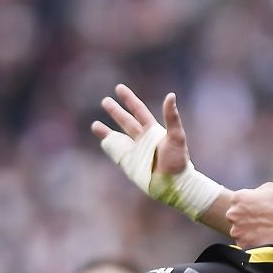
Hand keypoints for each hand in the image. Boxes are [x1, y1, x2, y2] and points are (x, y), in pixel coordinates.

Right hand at [92, 85, 223, 220]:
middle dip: (116, 111)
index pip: (138, 110)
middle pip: (126, 121)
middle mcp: (142, 139)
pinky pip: (116, 153)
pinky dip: (108, 147)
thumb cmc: (178, 160)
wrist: (174, 184)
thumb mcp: (176, 136)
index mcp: (153, 130)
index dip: (129, 99)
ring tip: (95, 124)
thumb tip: (170, 95)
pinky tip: (102, 141)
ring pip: (118, 137)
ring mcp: (135, 151)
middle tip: (105, 100)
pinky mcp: (130, 164)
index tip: (119, 88)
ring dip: (106, 131)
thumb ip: (172, 117)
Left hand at [226, 182, 272, 248]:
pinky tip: (262, 238)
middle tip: (259, 221)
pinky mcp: (242, 243)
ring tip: (262, 231)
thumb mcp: (268, 187)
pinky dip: (252, 242)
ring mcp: (236, 230)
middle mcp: (232, 214)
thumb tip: (257, 196)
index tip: (254, 211)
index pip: (237, 203)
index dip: (247, 207)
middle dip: (245, 220)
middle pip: (235, 218)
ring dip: (247, 232)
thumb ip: (256, 192)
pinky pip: (245, 243)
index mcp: (237, 198)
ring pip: (239, 232)